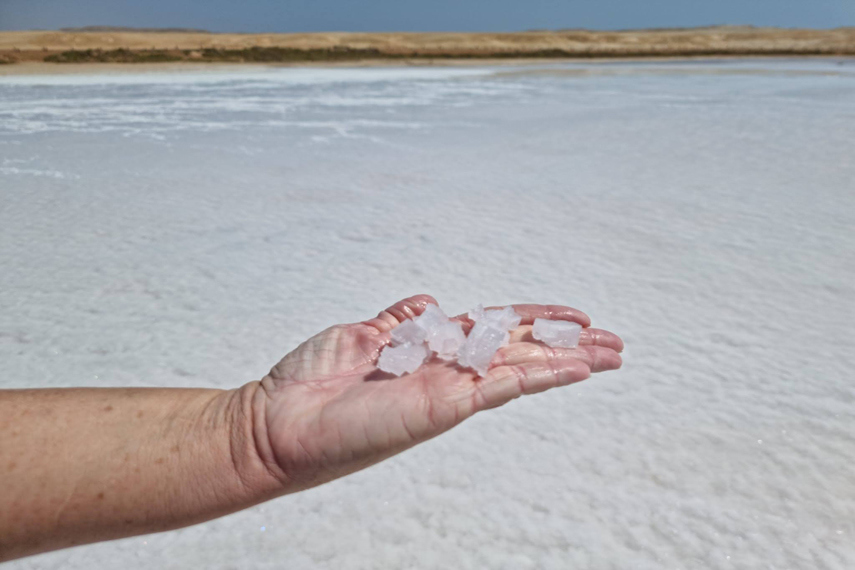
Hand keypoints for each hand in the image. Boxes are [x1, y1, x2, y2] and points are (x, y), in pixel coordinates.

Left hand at [258, 295, 623, 490]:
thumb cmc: (313, 382)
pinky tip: (569, 368)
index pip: (497, 330)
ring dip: (566, 359)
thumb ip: (398, 322)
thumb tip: (430, 302)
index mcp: (431, 352)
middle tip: (614, 341)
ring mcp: (446, 390)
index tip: (574, 316)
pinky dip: (534, 376)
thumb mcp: (361, 337)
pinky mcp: (438, 407)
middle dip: (568, 344)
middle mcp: (446, 372)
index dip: (537, 320)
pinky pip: (496, 387)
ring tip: (608, 352)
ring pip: (519, 367)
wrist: (276, 422)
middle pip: (520, 350)